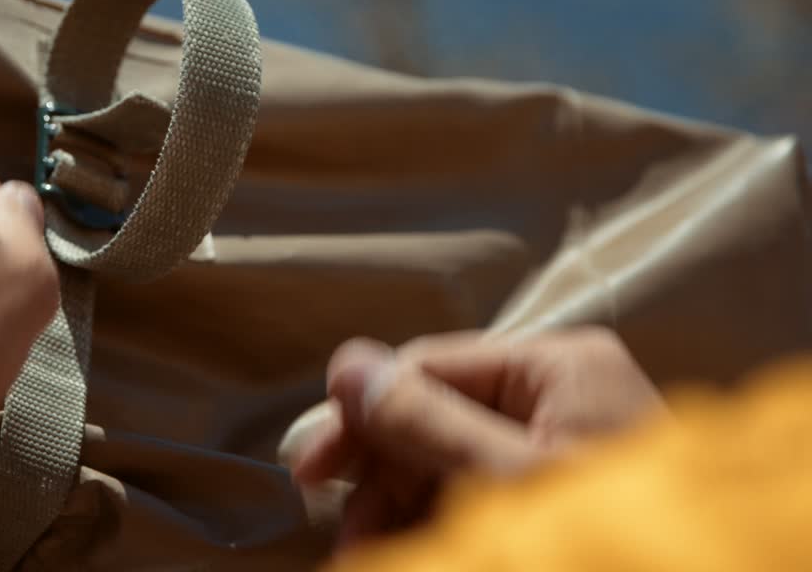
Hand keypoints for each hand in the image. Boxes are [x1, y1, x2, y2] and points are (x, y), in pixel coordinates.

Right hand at [291, 327, 663, 547]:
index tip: (310, 470)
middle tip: (349, 538)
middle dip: (384, 478)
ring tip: (376, 554)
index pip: (428, 366)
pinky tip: (416, 547)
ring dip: (405, 509)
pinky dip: (443, 521)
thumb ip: (425, 421)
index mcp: (558, 365)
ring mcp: (566, 441)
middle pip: (436, 415)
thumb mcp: (507, 478)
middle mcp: (563, 391)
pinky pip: (482, 490)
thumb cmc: (609, 540)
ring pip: (452, 460)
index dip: (361, 415)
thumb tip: (347, 366)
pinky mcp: (563, 487)